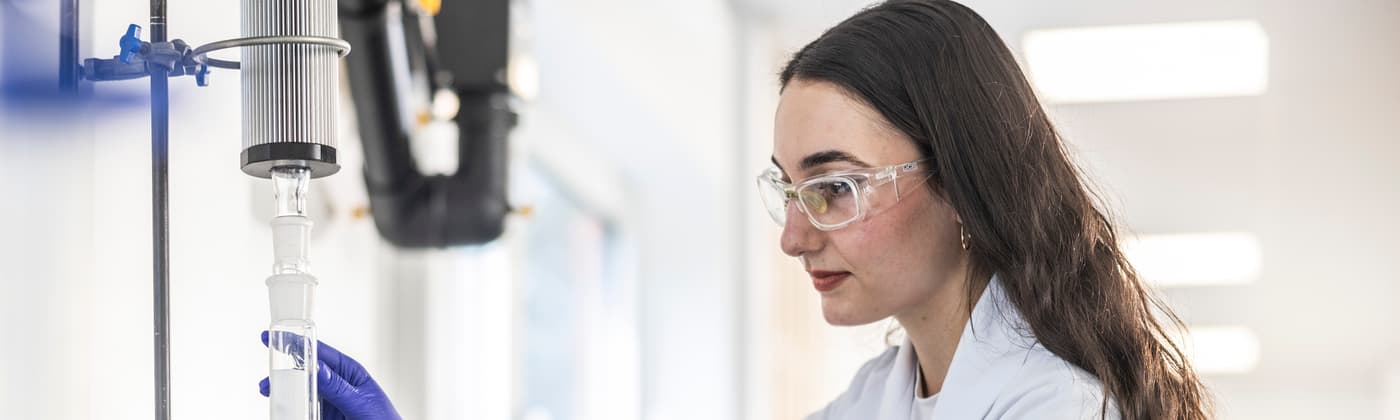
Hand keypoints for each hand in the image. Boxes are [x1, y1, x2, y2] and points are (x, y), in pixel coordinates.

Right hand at [259, 331, 401, 419]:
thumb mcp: (360, 401)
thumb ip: (337, 386)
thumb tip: (316, 367)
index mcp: (349, 372)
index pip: (319, 353)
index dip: (297, 342)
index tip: (276, 336)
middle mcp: (336, 384)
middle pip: (305, 371)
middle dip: (284, 371)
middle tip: (268, 376)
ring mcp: (329, 401)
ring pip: (300, 391)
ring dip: (284, 391)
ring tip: (270, 392)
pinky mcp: (322, 416)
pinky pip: (302, 409)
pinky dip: (291, 407)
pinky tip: (283, 407)